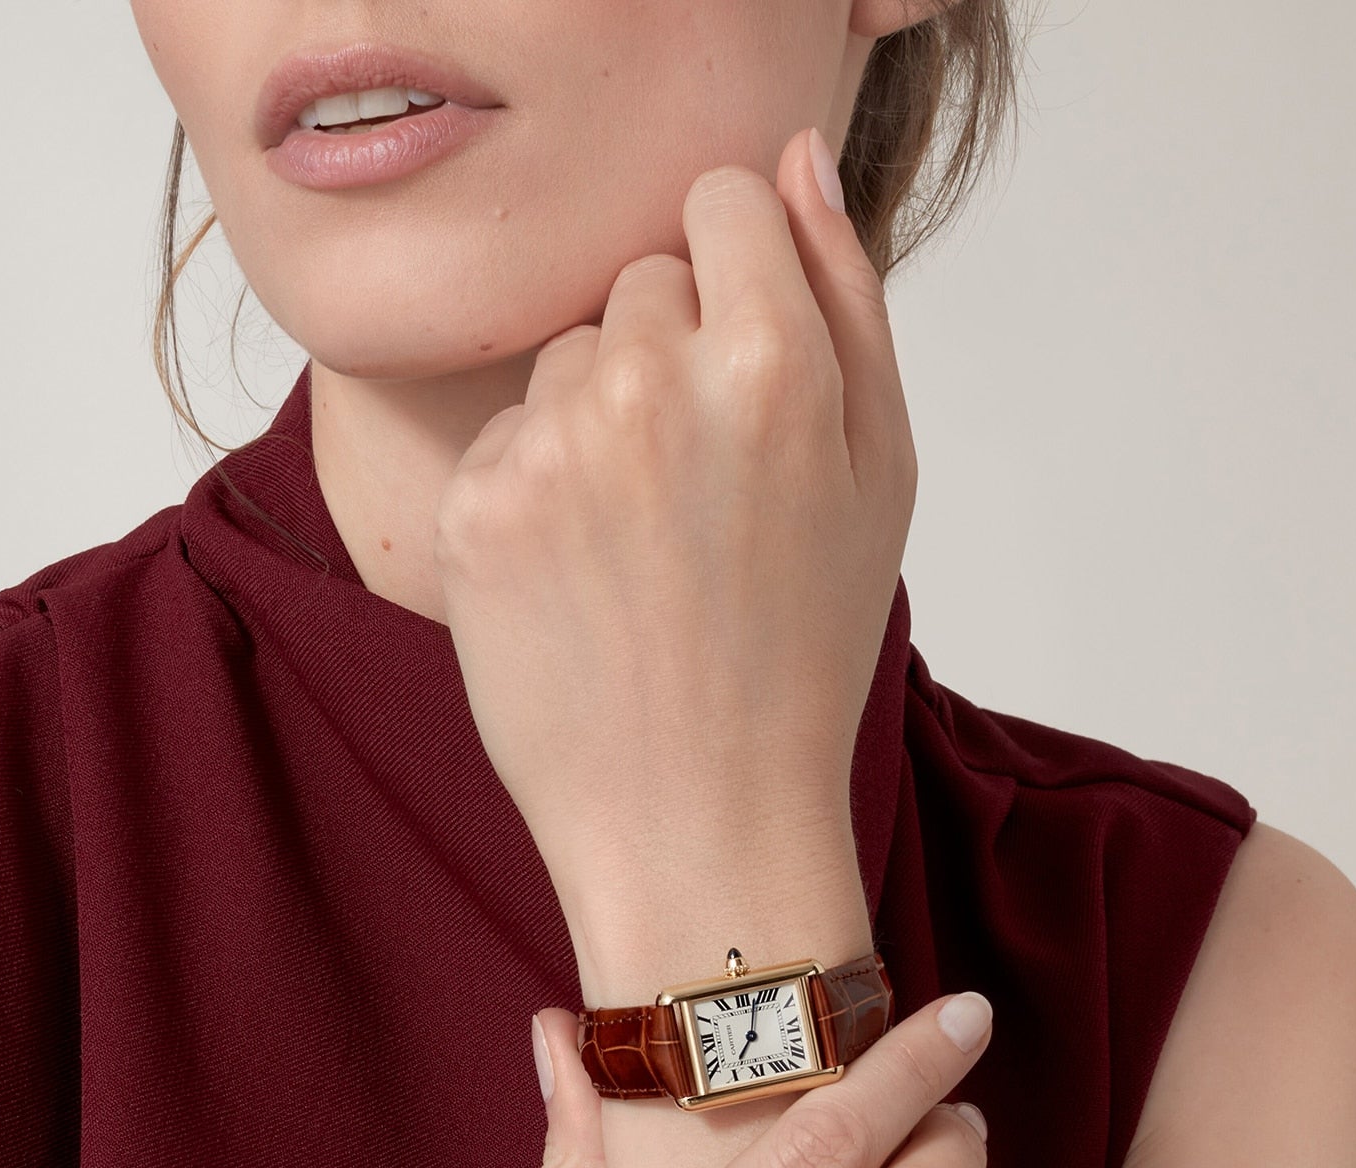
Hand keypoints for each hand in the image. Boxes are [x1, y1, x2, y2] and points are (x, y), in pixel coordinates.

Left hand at [432, 126, 916, 909]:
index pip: (722, 203)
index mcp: (771, 365)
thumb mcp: (881, 477)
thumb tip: (797, 161)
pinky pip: (508, 434)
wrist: (696, 817)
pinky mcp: (474, 507)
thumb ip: (848, 297)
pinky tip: (583, 577)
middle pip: (638, 279)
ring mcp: (550, 446)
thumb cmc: (802, 654)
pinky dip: (539, 487)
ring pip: (567, 357)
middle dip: (672, 352)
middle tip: (704, 489)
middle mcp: (647, 384)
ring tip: (643, 545)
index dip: (739, 274)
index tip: (744, 357)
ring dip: (601, 420)